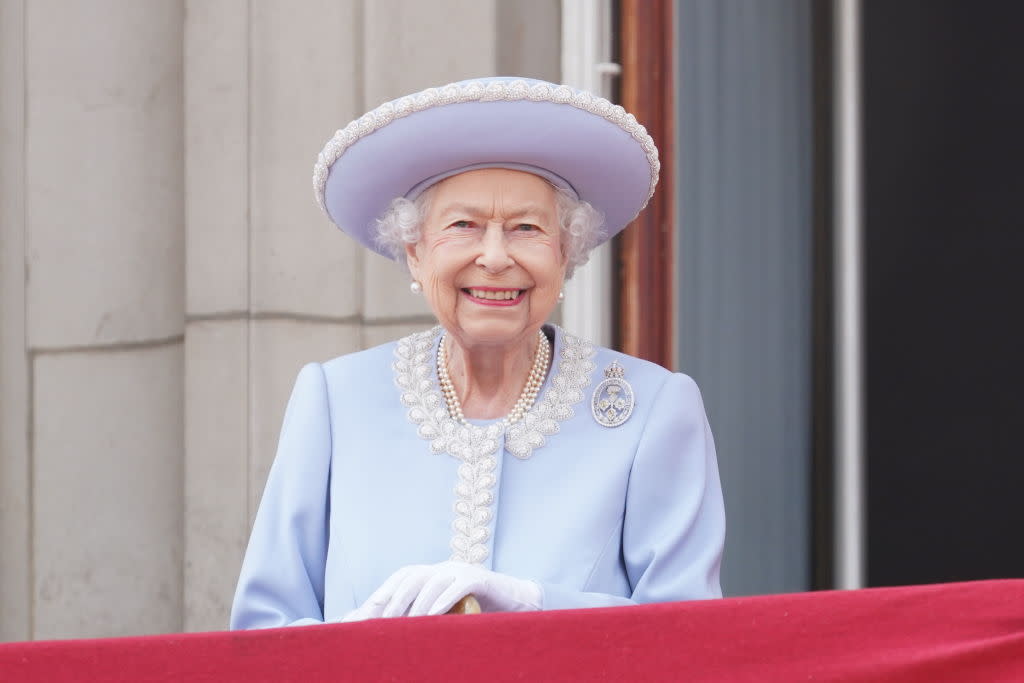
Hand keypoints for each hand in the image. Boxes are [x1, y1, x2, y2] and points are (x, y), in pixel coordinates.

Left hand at [343, 561, 542, 619]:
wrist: (518, 603)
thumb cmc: (480, 613)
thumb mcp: (449, 614)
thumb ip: (427, 617)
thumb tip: (397, 634)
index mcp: (434, 574)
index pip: (403, 577)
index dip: (384, 592)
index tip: (366, 611)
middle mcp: (444, 568)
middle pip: (412, 575)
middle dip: (394, 598)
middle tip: (381, 622)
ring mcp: (462, 570)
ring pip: (433, 580)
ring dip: (417, 603)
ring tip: (407, 625)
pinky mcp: (480, 578)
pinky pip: (459, 585)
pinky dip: (445, 599)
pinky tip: (435, 614)